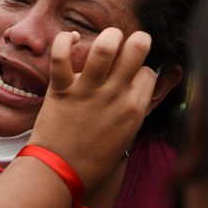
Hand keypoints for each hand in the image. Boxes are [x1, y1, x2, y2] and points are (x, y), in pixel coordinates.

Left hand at [29, 28, 156, 191]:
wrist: (60, 172)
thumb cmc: (93, 158)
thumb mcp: (125, 135)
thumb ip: (133, 110)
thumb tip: (140, 88)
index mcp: (134, 109)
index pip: (147, 72)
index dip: (141, 68)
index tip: (131, 74)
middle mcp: (114, 96)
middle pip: (137, 50)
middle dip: (136, 38)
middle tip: (127, 42)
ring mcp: (88, 91)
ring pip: (105, 47)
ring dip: (108, 35)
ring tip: (106, 38)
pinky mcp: (61, 90)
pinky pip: (61, 56)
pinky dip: (64, 41)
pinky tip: (70, 38)